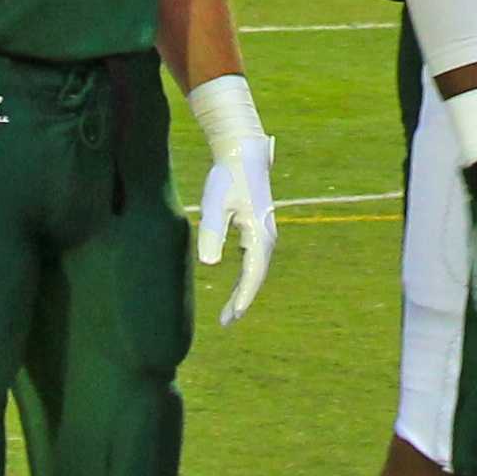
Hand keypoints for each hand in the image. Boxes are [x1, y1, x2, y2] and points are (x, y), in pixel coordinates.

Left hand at [190, 73, 276, 325]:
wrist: (243, 153)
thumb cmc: (227, 177)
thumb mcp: (215, 204)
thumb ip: (212, 233)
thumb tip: (210, 265)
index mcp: (259, 235)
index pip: (253, 275)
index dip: (242, 298)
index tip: (232, 317)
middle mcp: (267, 237)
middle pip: (256, 276)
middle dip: (242, 300)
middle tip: (226, 322)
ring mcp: (264, 233)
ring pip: (256, 269)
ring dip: (245, 290)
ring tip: (230, 312)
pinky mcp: (258, 227)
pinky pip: (254, 260)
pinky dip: (246, 276)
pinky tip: (236, 286)